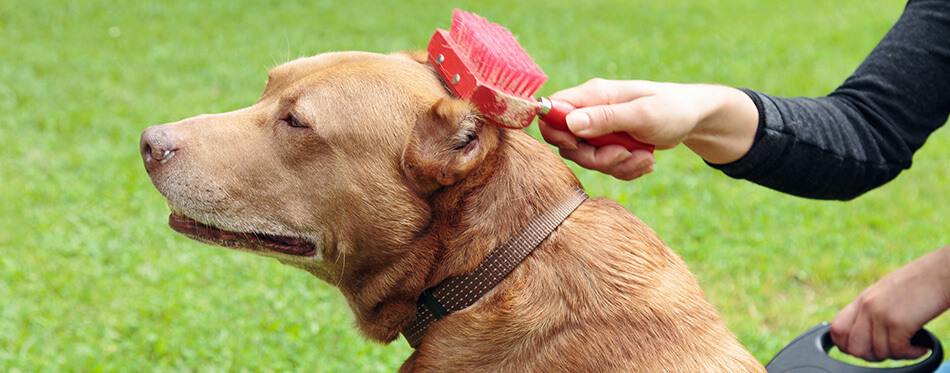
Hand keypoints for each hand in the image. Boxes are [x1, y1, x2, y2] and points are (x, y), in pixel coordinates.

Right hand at [538, 79, 757, 179]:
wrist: (695, 119)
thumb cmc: (671, 108)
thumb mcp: (641, 114)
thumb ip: (605, 118)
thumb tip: (570, 123)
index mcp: (593, 96)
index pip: (552, 110)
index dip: (555, 131)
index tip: (576, 144)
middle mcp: (591, 112)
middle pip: (568, 144)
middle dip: (596, 158)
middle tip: (624, 154)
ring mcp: (600, 130)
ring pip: (588, 160)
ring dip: (617, 165)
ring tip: (644, 157)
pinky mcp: (610, 145)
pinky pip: (606, 167)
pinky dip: (627, 170)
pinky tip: (647, 160)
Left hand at [830, 246, 949, 360]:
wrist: (942, 272)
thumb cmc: (921, 283)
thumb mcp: (886, 293)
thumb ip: (872, 311)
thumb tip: (865, 334)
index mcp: (863, 300)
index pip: (837, 329)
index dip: (847, 346)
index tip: (865, 349)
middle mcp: (867, 306)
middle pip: (853, 347)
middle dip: (872, 356)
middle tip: (890, 352)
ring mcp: (880, 313)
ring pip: (878, 352)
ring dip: (897, 355)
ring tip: (911, 346)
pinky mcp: (898, 322)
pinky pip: (897, 351)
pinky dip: (911, 354)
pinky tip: (921, 347)